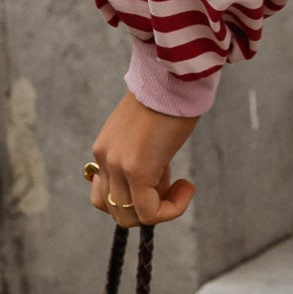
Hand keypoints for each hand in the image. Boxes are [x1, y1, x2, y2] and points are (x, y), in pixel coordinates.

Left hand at [85, 93, 196, 225]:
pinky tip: (188, 187)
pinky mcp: (136, 170)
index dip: (134, 197)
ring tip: (180, 186)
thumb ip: (141, 155)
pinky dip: (172, 209)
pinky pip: (150, 212)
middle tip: (170, 183)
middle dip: (145, 208)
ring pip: (129, 217)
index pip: (105, 194)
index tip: (161, 176)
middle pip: (114, 210)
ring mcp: (117, 165)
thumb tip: (155, 179)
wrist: (175, 76)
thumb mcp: (145, 132)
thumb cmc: (169, 98)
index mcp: (104, 149)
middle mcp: (104, 158)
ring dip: (159, 211)